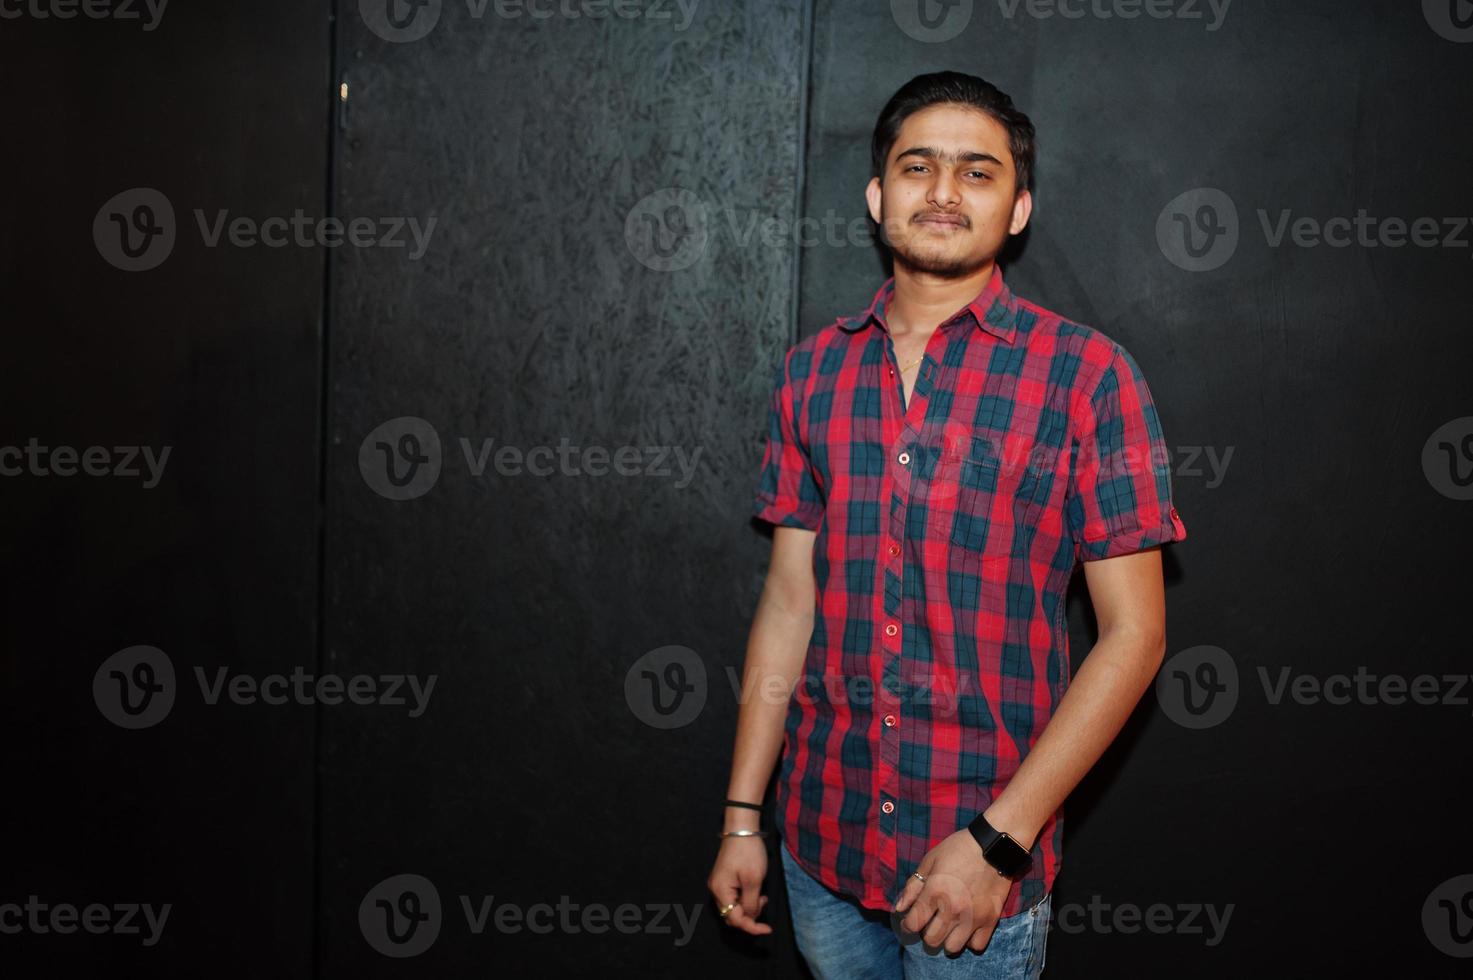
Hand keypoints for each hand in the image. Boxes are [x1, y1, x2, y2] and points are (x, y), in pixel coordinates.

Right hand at [706, 836, 771, 934]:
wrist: (741, 828)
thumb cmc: (748, 853)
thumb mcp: (754, 880)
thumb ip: (751, 903)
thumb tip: (750, 917)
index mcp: (720, 891)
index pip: (734, 919)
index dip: (752, 927)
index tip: (768, 928)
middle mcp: (715, 890)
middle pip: (732, 915)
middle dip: (750, 915)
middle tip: (764, 902)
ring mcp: (719, 884)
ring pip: (734, 907)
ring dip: (749, 907)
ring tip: (762, 895)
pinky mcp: (724, 879)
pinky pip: (734, 897)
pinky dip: (745, 898)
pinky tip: (756, 891)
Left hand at [892, 830, 1013, 954]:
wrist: (994, 846)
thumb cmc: (958, 849)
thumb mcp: (930, 861)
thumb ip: (913, 886)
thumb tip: (900, 908)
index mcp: (935, 892)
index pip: (913, 924)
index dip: (907, 925)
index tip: (909, 921)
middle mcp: (953, 909)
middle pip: (931, 940)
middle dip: (926, 933)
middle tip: (930, 923)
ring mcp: (973, 917)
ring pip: (952, 948)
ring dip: (947, 940)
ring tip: (948, 927)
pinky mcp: (991, 920)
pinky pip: (977, 946)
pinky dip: (970, 941)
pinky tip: (967, 928)